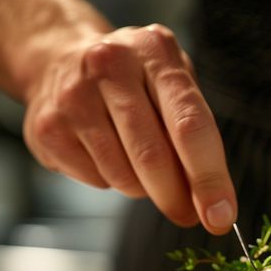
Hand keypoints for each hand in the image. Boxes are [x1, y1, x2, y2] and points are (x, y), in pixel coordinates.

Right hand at [23, 24, 236, 233]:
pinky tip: (107, 155)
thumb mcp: (170, 88)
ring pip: (124, 176)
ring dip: (143, 188)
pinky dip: (113, 182)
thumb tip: (209, 200)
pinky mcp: (50, 129)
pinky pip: (98, 180)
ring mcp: (74, 97)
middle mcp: (111, 66)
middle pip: (154, 157)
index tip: (221, 216)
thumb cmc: (131, 82)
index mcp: (155, 53)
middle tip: (188, 214)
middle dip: (176, 198)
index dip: (209, 178)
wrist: (61, 63)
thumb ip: (193, 135)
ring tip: (138, 164)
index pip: (190, 125)